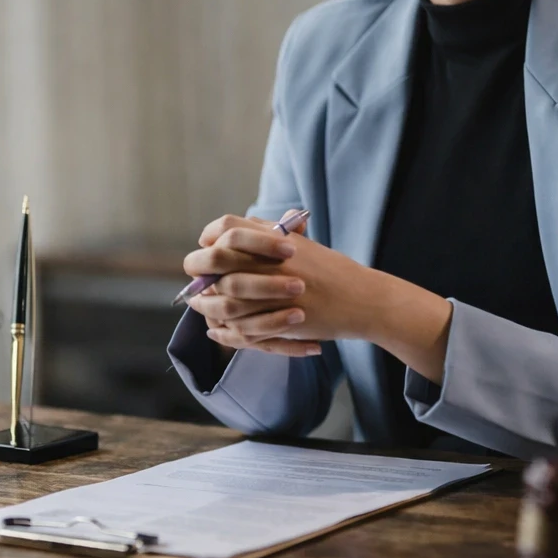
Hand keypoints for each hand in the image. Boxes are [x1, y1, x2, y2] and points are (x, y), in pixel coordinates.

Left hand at [182, 210, 454, 381]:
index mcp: (275, 237)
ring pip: (224, 297)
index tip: (206, 247)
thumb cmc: (333, 271)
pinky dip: (226, 330)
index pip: (226, 227)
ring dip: (206, 304)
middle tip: (194, 282)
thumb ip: (269, 235)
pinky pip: (242, 325)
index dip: (210, 237)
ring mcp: (275, 290)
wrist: (362, 299)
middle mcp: (271, 259)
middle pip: (217, 260)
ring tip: (198, 306)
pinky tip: (216, 330)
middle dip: (200, 272)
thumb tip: (233, 231)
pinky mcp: (280, 318)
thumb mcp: (302, 244)